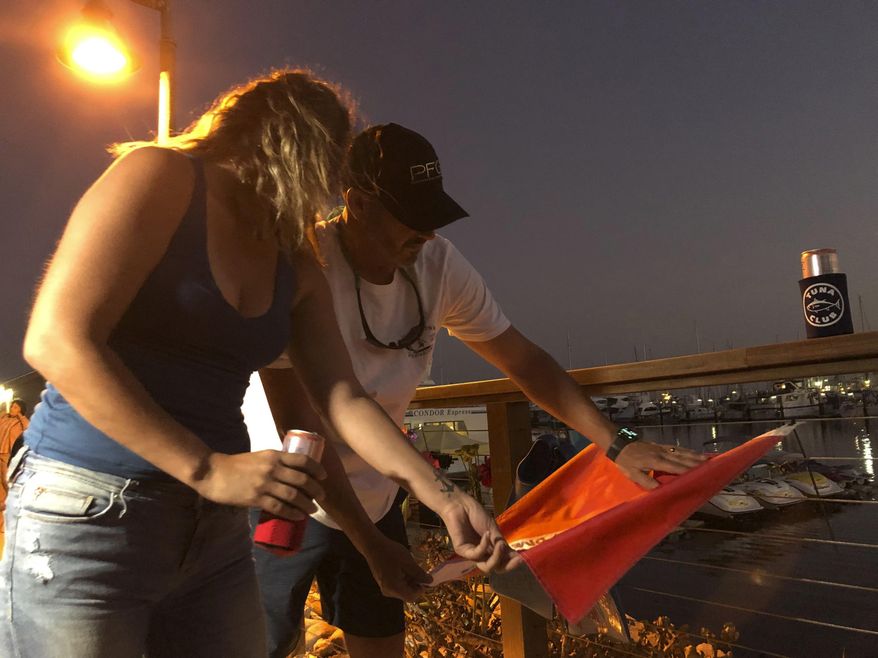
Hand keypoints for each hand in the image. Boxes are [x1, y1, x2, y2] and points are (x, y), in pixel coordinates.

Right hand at [192, 450, 325, 519]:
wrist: (213, 472)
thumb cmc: (237, 465)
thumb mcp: (260, 456)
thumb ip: (276, 462)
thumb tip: (294, 472)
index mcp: (274, 455)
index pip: (302, 460)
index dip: (317, 469)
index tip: (324, 476)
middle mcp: (272, 468)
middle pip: (302, 479)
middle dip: (316, 489)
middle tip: (321, 496)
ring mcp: (264, 484)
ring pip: (293, 495)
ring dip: (307, 503)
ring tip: (313, 509)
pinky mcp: (255, 498)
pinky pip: (279, 507)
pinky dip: (292, 513)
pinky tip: (299, 516)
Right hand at [363, 535, 430, 601]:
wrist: (373, 546)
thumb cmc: (391, 552)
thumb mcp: (408, 562)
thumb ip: (419, 574)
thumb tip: (430, 582)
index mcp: (394, 587)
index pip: (411, 597)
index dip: (420, 589)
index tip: (424, 578)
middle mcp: (388, 591)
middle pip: (407, 594)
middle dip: (414, 584)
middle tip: (416, 570)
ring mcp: (384, 588)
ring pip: (402, 590)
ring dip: (409, 581)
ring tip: (408, 567)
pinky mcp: (383, 584)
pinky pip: (396, 586)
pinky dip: (402, 579)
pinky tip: (401, 567)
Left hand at [438, 492, 521, 573]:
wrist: (460, 505)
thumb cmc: (476, 515)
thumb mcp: (493, 530)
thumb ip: (501, 543)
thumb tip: (516, 556)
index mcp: (490, 549)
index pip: (502, 563)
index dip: (512, 563)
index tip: (522, 559)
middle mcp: (482, 554)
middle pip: (495, 568)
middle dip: (507, 565)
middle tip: (516, 558)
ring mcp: (472, 553)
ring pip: (486, 567)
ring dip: (496, 557)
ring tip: (501, 545)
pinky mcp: (462, 551)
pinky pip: (476, 554)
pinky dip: (484, 545)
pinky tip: (487, 534)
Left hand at [614, 441, 706, 489]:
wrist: (619, 444)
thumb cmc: (625, 460)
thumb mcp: (633, 474)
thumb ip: (647, 481)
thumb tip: (661, 490)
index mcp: (656, 461)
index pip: (676, 467)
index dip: (688, 470)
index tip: (700, 473)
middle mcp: (661, 453)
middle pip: (682, 458)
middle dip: (696, 462)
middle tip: (711, 465)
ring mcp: (661, 448)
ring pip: (681, 452)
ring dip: (694, 455)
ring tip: (707, 458)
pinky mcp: (659, 445)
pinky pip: (676, 448)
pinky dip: (685, 450)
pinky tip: (691, 452)